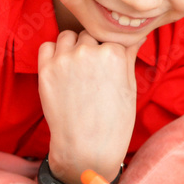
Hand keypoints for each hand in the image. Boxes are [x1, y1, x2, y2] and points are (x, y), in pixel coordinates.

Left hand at [38, 30, 141, 183]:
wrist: (86, 149)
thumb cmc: (114, 122)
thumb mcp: (129, 86)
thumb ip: (129, 55)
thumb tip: (137, 35)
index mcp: (114, 53)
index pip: (111, 36)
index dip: (110, 50)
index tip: (108, 65)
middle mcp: (89, 51)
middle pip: (89, 35)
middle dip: (92, 47)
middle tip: (93, 71)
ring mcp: (65, 59)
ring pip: (68, 36)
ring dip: (73, 46)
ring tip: (77, 69)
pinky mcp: (46, 69)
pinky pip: (48, 46)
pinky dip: (54, 52)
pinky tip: (62, 69)